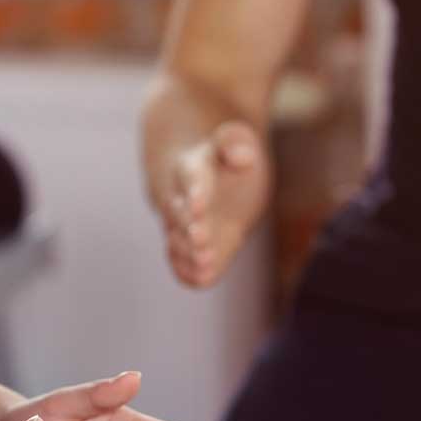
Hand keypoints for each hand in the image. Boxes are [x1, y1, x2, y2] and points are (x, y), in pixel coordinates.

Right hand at [143, 106, 268, 287]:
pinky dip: (186, 270)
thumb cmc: (223, 159)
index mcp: (192, 167)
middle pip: (180, 213)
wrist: (201, 179)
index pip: (193, 178)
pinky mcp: (188, 247)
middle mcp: (179, 198)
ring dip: (188, 253)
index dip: (197, 192)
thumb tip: (244, 155)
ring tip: (205, 264)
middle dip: (190, 228)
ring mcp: (181, 225)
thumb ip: (236, 143)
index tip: (200, 205)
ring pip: (177, 238)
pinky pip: (180, 259)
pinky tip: (200, 279)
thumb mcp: (236, 140)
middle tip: (201, 242)